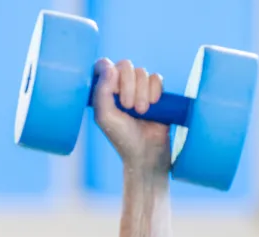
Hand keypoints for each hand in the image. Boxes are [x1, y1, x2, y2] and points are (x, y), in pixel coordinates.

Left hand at [91, 59, 170, 174]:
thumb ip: (102, 91)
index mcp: (103, 90)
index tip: (113, 90)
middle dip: (128, 86)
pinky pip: (156, 78)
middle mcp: (119, 86)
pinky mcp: (155, 91)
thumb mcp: (104, 116)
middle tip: (127, 106)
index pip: (103, 65)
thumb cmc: (122, 136)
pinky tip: (153, 105)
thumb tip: (110, 67)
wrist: (146, 150)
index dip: (109, 71)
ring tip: (141, 112)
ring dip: (142, 93)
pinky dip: (155, 91)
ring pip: (141, 71)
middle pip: (124, 65)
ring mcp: (138, 87)